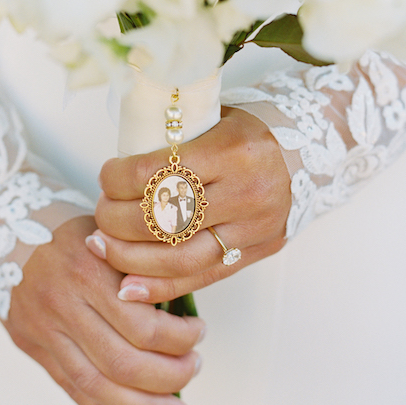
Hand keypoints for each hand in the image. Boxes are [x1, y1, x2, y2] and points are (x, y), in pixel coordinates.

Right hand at [4, 214, 205, 404]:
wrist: (6, 229)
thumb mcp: (110, 236)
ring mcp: (43, 331)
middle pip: (122, 363)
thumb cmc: (73, 232)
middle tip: (195, 367)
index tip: (199, 332)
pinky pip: (71, 391)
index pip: (143, 326)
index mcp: (87, 271)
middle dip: (169, 376)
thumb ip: (140, 272)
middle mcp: (62, 305)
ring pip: (97, 386)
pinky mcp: (32, 347)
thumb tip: (185, 317)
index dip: (180, 339)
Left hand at [91, 108, 290, 303]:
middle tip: (100, 214)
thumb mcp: (211, 118)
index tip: (105, 177)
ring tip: (102, 247)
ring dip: (129, 258)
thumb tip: (114, 171)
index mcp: (232, 149)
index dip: (116, 180)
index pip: (155, 174)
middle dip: (116, 221)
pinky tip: (127, 286)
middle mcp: (247, 191)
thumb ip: (170, 140)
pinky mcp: (258, 251)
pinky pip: (201, 277)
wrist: (305, 152)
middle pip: (163, 220)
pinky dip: (159, 286)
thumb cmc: (245, 132)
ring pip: (179, 258)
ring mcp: (254, 228)